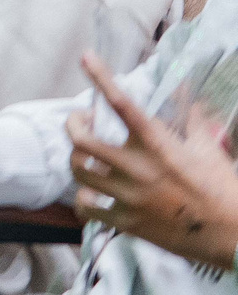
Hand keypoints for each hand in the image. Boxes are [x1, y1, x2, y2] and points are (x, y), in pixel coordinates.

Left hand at [68, 54, 237, 271]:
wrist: (233, 237)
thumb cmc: (225, 191)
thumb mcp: (210, 151)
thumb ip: (194, 122)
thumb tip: (191, 96)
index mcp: (157, 145)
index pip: (123, 104)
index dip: (101, 78)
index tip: (86, 57)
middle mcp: (137, 168)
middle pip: (81, 140)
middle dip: (74, 124)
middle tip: (82, 122)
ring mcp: (129, 196)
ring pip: (79, 171)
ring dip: (77, 159)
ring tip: (86, 156)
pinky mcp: (128, 222)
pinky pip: (87, 207)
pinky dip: (83, 199)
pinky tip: (91, 194)